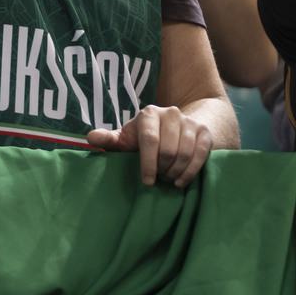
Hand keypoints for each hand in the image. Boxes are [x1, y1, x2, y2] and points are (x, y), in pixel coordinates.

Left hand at [86, 103, 215, 187]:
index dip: (148, 163)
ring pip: (184, 154)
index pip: (149, 140)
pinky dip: (190, 172)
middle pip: (168, 149)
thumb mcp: (126, 138)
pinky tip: (180, 181)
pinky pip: (200, 155)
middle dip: (162, 169)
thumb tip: (90, 138)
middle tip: (158, 179)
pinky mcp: (205, 132)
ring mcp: (190, 122)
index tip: (147, 181)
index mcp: (149, 113)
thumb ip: (110, 139)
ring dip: (175, 172)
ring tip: (167, 179)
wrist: (177, 127)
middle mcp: (171, 113)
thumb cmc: (144, 137)